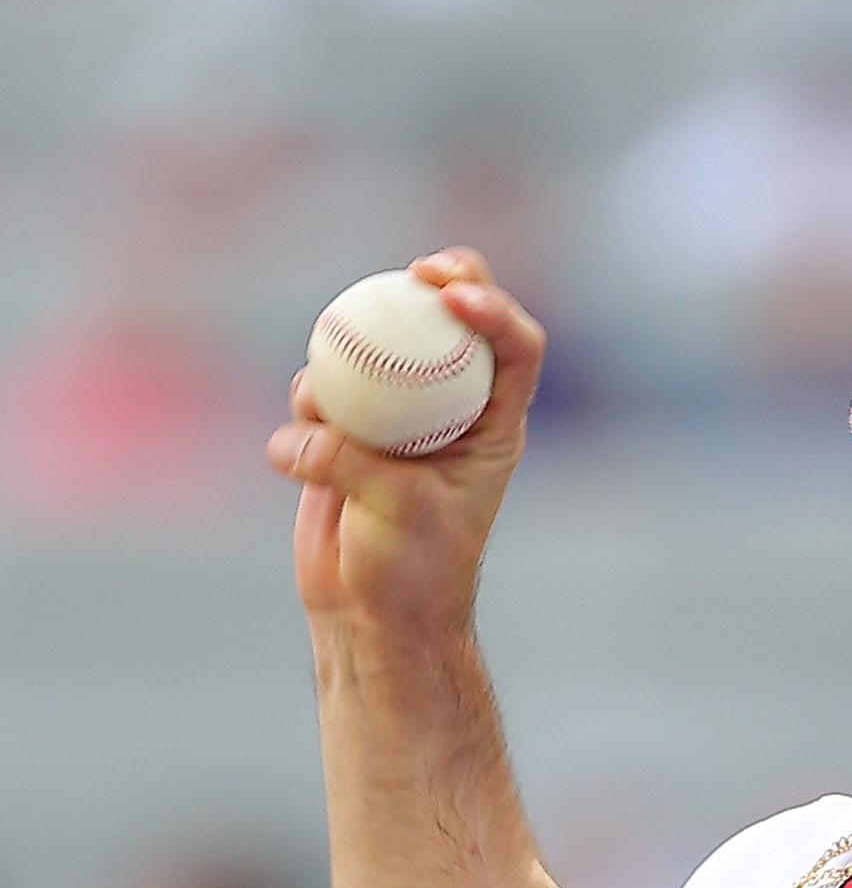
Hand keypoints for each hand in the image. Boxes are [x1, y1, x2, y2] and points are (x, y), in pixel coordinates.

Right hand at [266, 249, 545, 639]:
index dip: (496, 310)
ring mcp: (398, 416)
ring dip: (350, 355)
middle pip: (453, 323)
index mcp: (494, 426)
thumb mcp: (396, 511)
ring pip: (377, 348)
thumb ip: (353, 460)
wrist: (373, 614)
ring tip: (326, 409)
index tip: (453, 295)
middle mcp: (451, 410)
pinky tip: (299, 451)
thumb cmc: (413, 571)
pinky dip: (306, 410)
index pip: (517, 350)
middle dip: (439, 282)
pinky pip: (321, 392)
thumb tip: (304, 432)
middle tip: (414, 273)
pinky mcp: (345, 433)